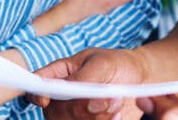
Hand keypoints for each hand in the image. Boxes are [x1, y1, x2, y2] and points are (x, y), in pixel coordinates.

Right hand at [30, 47, 146, 118]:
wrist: (141, 80)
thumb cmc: (117, 65)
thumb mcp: (102, 63)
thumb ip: (84, 76)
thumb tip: (67, 89)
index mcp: (58, 76)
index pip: (37, 86)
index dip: (36, 95)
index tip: (46, 100)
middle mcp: (61, 99)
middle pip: (54, 113)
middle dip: (81, 108)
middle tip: (110, 97)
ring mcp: (74, 116)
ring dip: (97, 117)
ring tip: (117, 102)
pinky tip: (117, 114)